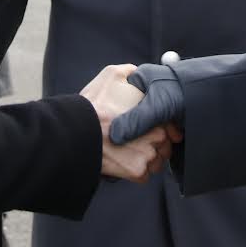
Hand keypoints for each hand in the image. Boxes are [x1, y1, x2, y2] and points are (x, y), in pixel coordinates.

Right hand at [80, 64, 171, 182]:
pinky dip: (135, 171)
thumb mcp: (111, 75)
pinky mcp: (138, 171)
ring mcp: (148, 154)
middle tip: (136, 140)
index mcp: (155, 111)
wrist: (76, 133)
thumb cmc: (93, 105)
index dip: (159, 126)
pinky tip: (122, 161)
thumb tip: (136, 72)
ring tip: (127, 151)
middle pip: (164, 143)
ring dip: (146, 159)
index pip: (169, 123)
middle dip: (153, 143)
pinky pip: (144, 175)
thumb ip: (130, 71)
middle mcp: (157, 134)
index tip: (149, 129)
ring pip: (156, 161)